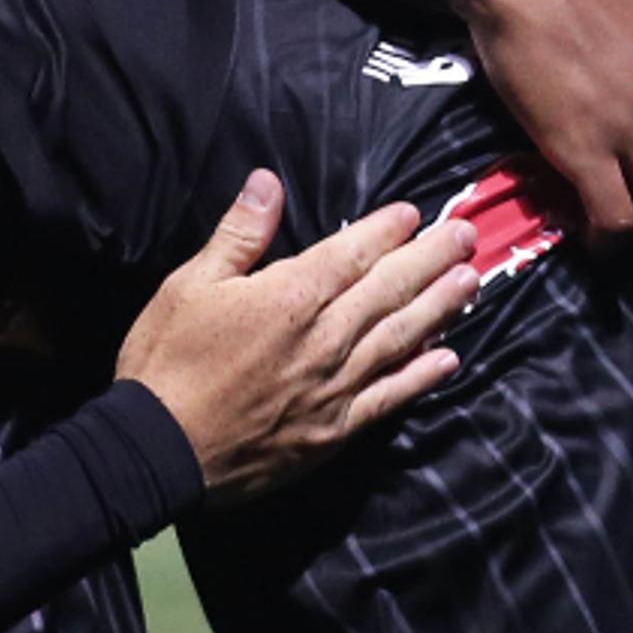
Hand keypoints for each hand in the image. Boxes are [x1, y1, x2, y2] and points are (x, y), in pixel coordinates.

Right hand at [123, 170, 476, 499]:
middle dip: (431, 259)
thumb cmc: (167, 361)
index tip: (414, 214)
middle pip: (390, 290)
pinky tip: (448, 359)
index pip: (352, 254)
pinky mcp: (335, 428)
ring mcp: (335, 386)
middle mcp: (325, 338)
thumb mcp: (188, 285)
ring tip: (471, 282)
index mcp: (289, 297)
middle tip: (466, 235)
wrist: (161, 450)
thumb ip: (237, 235)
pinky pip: (389, 396)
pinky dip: (421, 376)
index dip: (386, 231)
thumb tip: (267, 183)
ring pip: (400, 338)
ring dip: (439, 307)